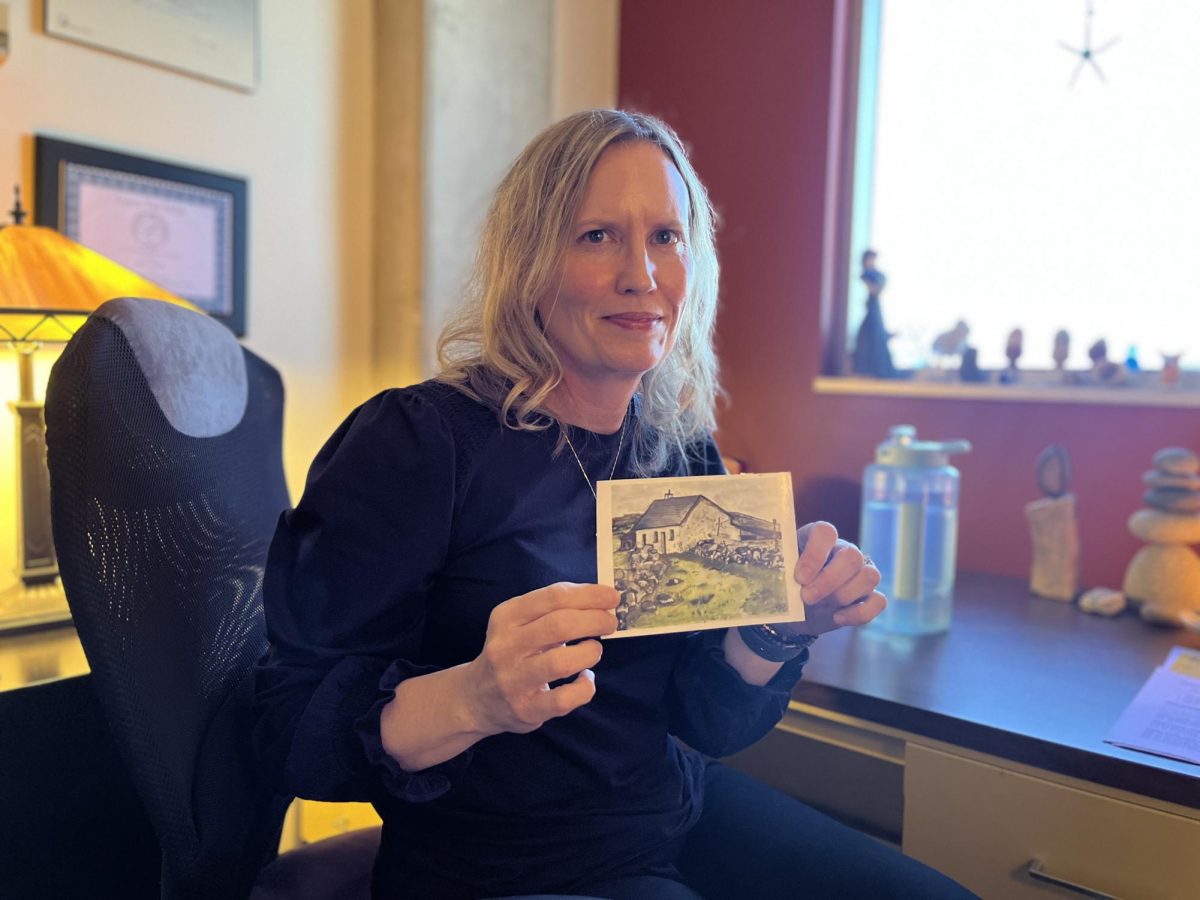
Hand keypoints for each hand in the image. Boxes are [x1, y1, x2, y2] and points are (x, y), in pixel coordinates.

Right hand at [466, 582, 617, 735]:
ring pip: (561, 663)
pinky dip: (585, 687)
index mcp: (506, 617)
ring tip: (593, 650)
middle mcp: (506, 646)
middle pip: (559, 625)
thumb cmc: (513, 651)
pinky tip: (585, 679)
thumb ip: (553, 609)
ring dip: (590, 652)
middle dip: (595, 620)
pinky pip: (565, 699)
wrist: (477, 697)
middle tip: (610, 622)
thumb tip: (602, 599)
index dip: (589, 595)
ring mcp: (514, 680)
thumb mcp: (520, 622)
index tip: (612, 596)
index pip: (553, 597)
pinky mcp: (526, 709)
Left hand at [781, 521, 884, 636]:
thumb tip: (783, 578)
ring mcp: (861, 573)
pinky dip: (858, 613)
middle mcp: (844, 551)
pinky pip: (879, 601)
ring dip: (843, 595)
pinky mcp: (869, 596)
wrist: (795, 612)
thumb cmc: (786, 586)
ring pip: (870, 576)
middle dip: (829, 581)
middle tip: (806, 597)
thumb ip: (782, 571)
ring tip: (820, 606)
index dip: (814, 554)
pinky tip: (837, 617)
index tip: (800, 577)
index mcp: (819, 539)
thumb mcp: (780, 576)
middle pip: (852, 556)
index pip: (825, 532)